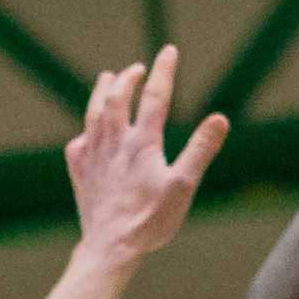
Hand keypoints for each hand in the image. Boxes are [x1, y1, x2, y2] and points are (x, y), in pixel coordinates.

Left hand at [62, 48, 225, 261]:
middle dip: (128, 78)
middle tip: (137, 69)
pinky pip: (79, 143)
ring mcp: (93, 154)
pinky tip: (88, 133)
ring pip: (93, 112)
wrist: (110, 247)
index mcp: (142, 142)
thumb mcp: (183, 186)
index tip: (169, 50)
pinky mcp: (80, 171)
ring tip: (106, 79)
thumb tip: (220, 118)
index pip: (155, 96)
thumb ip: (200, 150)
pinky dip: (86, 131)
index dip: (164, 71)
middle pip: (118, 97)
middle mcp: (114, 140)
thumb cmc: (150, 220)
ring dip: (102, 92)